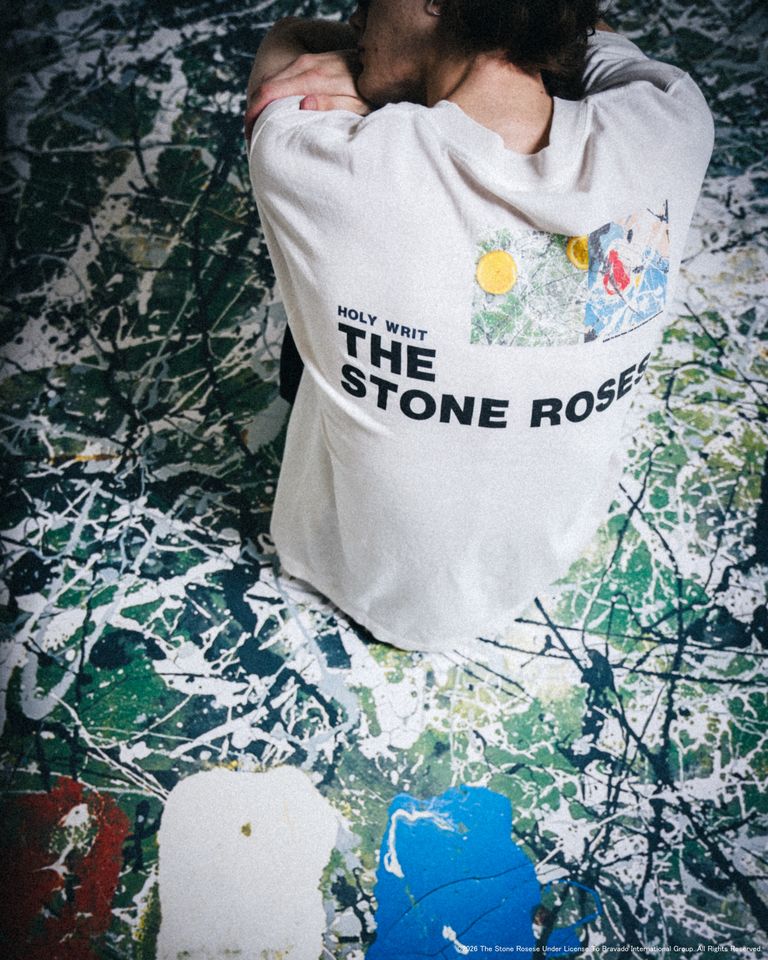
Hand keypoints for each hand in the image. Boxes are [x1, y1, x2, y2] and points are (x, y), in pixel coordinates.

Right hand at [245, 50, 371, 138]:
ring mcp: (308, 60)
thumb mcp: (359, 106)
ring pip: (273, 80)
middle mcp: (306, 64)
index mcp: (313, 77)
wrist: (384, 67)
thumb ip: (332, 105)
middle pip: (266, 85)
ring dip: (263, 103)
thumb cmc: (374, 93)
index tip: (250, 136)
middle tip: (251, 138)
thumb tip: (303, 104)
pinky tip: (274, 110)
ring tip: (260, 127)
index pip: (270, 92)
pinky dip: (274, 94)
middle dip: (254, 111)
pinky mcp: (312, 60)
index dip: (254, 114)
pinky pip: (284, 77)